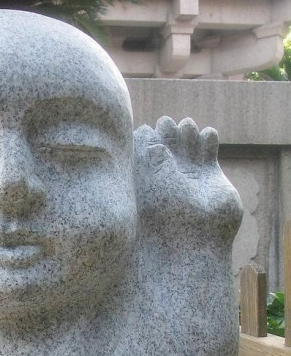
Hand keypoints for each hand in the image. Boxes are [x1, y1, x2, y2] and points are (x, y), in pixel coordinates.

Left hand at [134, 117, 241, 239]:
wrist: (206, 232)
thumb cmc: (177, 213)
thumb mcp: (163, 187)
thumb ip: (157, 164)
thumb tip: (151, 141)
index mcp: (152, 180)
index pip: (146, 153)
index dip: (145, 139)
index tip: (145, 129)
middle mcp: (170, 175)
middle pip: (168, 145)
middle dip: (168, 133)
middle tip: (167, 123)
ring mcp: (190, 173)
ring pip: (188, 144)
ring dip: (188, 131)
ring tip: (187, 126)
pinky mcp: (210, 173)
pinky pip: (208, 150)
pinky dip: (208, 139)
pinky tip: (207, 135)